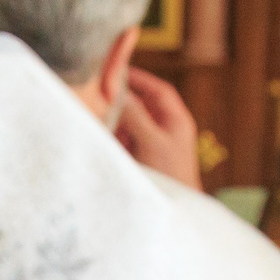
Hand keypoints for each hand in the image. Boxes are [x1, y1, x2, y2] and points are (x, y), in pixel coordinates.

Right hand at [115, 69, 202, 191]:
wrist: (174, 209)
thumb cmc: (170, 175)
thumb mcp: (152, 142)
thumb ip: (136, 116)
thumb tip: (121, 94)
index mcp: (177, 121)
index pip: (159, 91)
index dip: (141, 78)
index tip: (120, 70)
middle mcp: (167, 131)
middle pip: (142, 107)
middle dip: (123, 104)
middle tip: (103, 99)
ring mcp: (155, 146)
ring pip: (132, 125)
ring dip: (117, 124)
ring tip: (103, 125)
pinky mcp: (144, 160)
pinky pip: (127, 143)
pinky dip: (117, 141)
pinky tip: (108, 144)